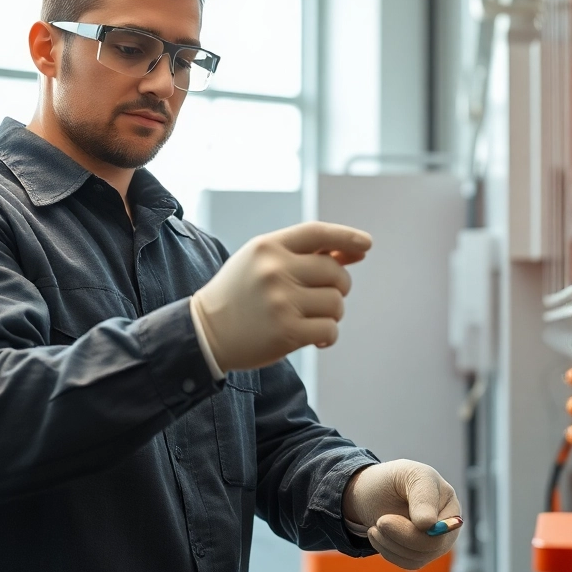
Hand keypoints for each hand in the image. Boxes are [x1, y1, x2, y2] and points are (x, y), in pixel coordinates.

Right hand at [191, 221, 371, 370]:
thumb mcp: (261, 263)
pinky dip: (328, 335)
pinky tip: (316, 338)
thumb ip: (303, 255)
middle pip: (334, 272)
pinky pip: (330, 329)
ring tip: (312, 318)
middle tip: (322, 298)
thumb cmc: (240, 295)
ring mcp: (281, 301)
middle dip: (338, 286)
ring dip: (332, 313)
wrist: (205, 332)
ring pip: (336, 302)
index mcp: (267, 247)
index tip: (366, 244)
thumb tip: (354, 252)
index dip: (346, 236)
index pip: (317, 233)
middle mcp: (274, 270)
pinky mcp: (286, 331)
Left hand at [343, 460, 460, 569]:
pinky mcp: (422, 554)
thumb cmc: (393, 479)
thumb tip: (430, 525)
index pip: (441, 526)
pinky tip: (378, 535)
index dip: (411, 530)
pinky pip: (408, 563)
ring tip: (376, 526)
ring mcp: (437, 541)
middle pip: (432, 546)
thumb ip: (423, 496)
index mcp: (448, 500)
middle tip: (378, 523)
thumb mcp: (407, 475)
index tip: (383, 520)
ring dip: (390, 543)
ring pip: (418, 557)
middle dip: (399, 537)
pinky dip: (389, 551)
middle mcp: (447, 524)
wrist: (374, 492)